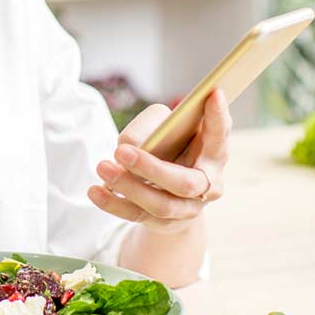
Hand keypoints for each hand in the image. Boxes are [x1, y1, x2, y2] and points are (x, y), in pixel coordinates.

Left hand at [87, 88, 232, 234]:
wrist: (174, 192)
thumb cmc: (172, 147)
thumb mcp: (168, 129)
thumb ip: (156, 127)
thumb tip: (131, 145)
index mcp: (214, 156)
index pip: (219, 137)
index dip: (218, 117)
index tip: (212, 93)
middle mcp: (207, 186)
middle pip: (184, 183)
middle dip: (152, 168)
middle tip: (121, 150)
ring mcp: (185, 208)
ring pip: (160, 204)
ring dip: (128, 186)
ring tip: (102, 166)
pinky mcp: (161, 222)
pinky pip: (136, 215)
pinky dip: (113, 203)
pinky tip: (95, 190)